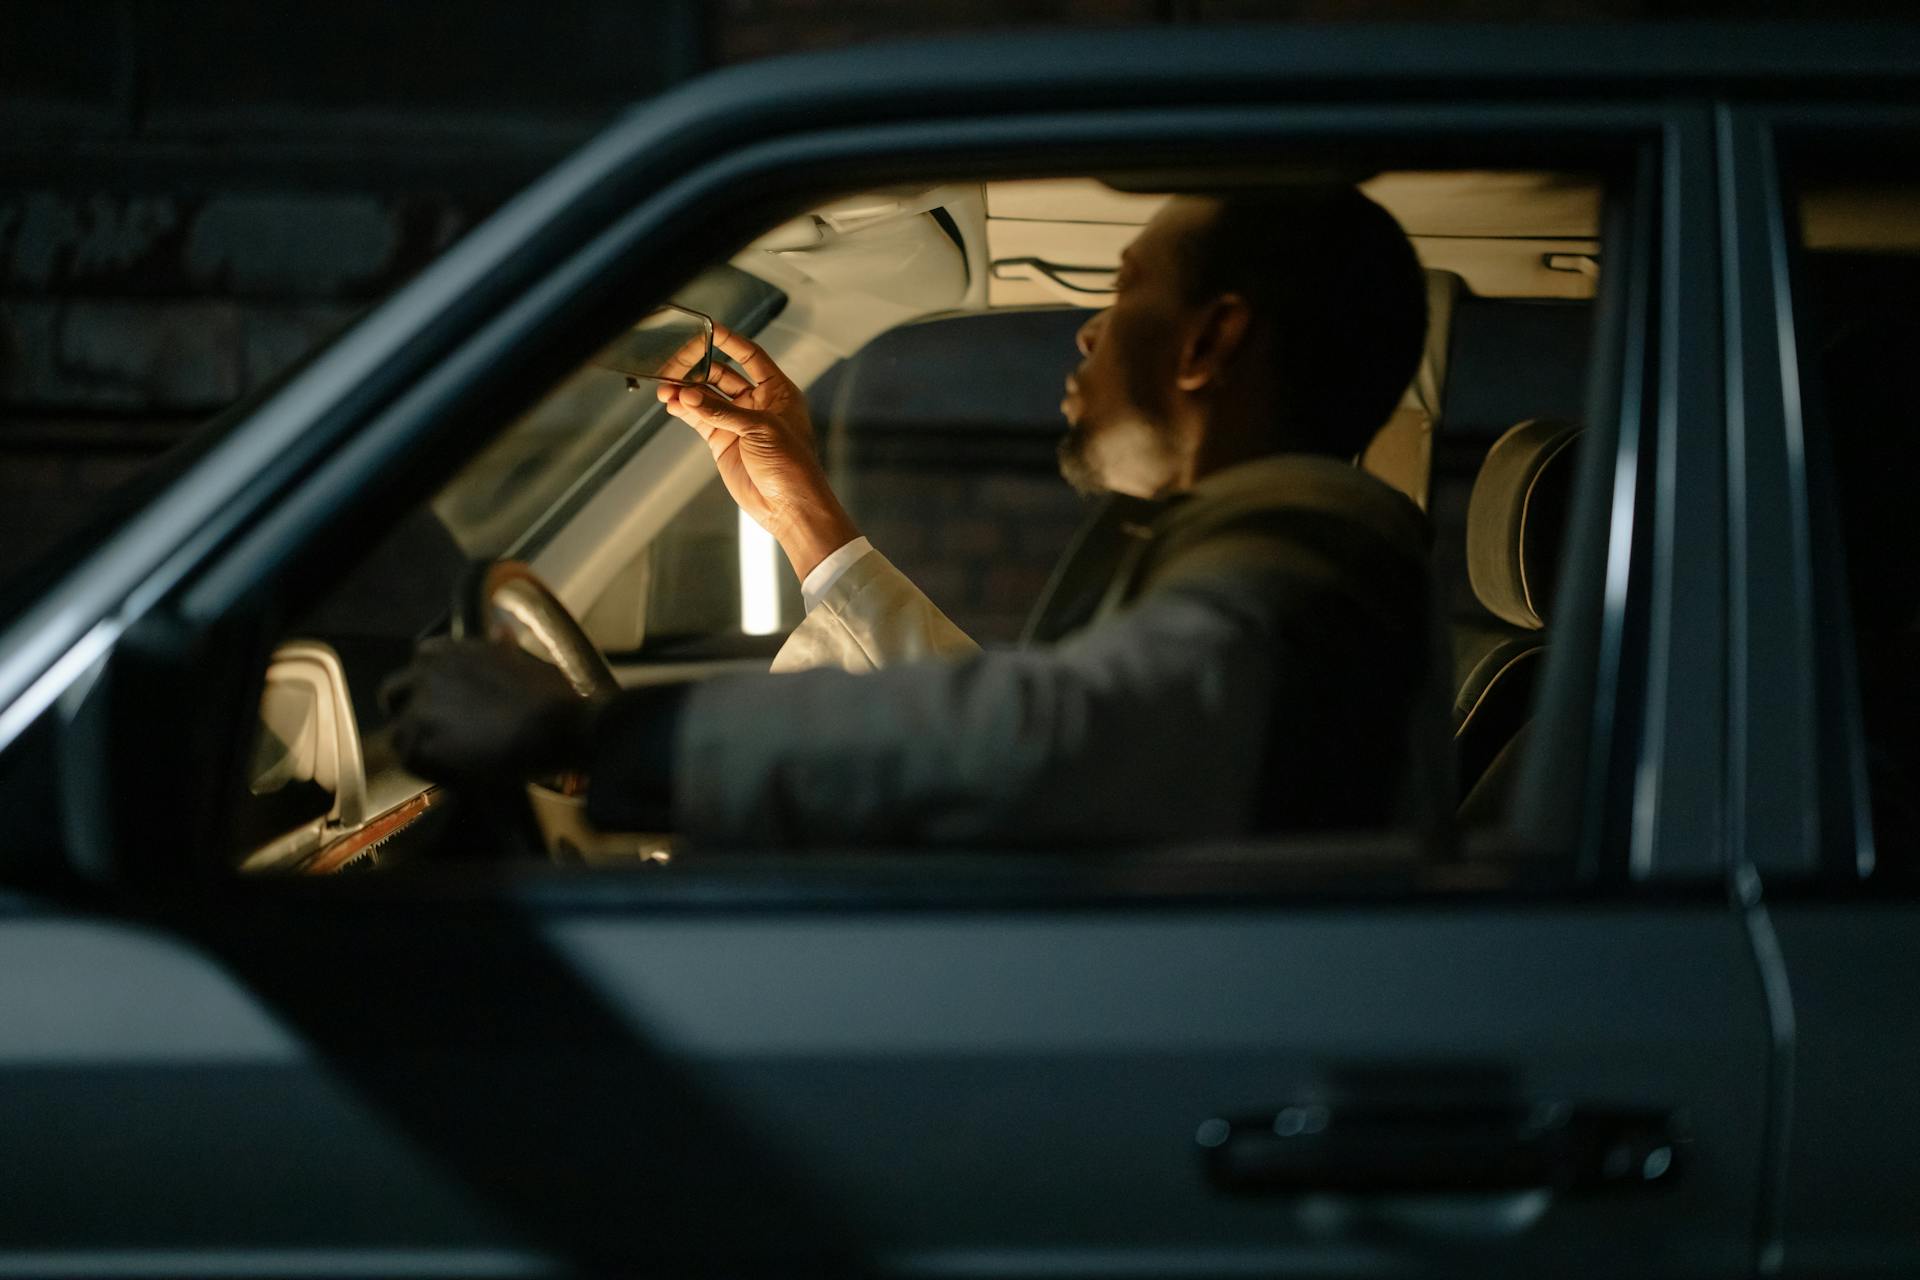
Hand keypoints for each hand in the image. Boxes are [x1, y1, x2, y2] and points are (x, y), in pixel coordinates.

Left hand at [379, 638, 597, 783]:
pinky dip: (430, 772)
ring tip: (452, 763)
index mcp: (449, 649)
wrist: (553, 725)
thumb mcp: (524, 659)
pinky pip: (411, 763)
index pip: (420, 662)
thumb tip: (500, 631)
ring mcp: (421, 707)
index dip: (430, 686)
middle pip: (393, 694)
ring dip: (420, 748)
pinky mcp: (422, 742)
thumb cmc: (548, 694)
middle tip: (438, 736)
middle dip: (408, 713)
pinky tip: (458, 777)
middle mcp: (427, 672)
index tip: (448, 703)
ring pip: (398, 734)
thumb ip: (502, 649)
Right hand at [657, 323, 858, 577]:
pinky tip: (671, 404)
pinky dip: (685, 411)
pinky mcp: (724, 442)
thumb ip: (721, 411)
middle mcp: (758, 403)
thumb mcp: (759, 430)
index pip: (750, 355)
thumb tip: (687, 394)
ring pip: (707, 398)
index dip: (729, 341)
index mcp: (778, 391)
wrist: (789, 507)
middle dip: (697, 369)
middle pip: (722, 374)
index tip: (707, 328)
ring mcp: (739, 423)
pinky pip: (700, 419)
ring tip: (664, 387)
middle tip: (673, 365)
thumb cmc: (792, 466)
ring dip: (686, 391)